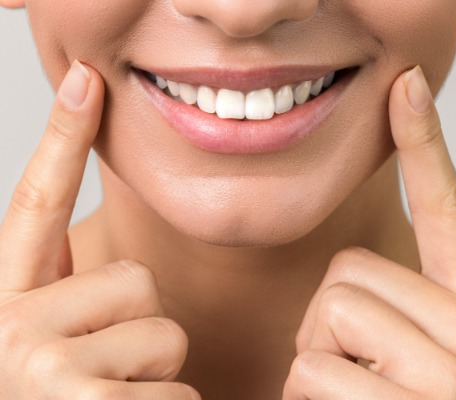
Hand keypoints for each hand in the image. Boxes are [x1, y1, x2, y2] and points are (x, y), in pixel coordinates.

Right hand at [0, 61, 199, 399]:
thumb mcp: (56, 347)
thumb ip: (75, 300)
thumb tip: (125, 276)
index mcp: (5, 302)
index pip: (34, 200)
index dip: (60, 138)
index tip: (85, 81)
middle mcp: (8, 327)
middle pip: (136, 282)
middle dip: (141, 332)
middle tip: (106, 377)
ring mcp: (38, 371)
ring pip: (164, 333)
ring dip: (155, 377)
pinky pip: (178, 392)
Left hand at [283, 66, 455, 398]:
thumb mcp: (411, 352)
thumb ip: (391, 305)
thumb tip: (346, 280)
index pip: (447, 207)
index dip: (426, 143)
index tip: (405, 86)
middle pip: (348, 273)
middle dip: (333, 325)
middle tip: (363, 374)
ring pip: (328, 313)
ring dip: (320, 361)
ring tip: (358, 399)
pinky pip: (313, 370)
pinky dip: (311, 399)